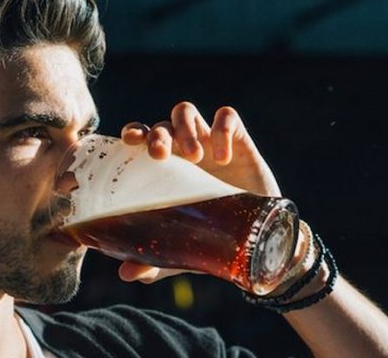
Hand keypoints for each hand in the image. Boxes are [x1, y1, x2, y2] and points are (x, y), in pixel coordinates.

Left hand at [117, 102, 281, 282]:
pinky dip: (223, 129)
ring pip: (185, 112)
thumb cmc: (215, 239)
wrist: (262, 241)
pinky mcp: (239, 139)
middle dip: (157, 134)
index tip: (129, 143)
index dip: (133, 133)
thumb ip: (154, 262)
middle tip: (160, 156)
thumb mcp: (183, 252)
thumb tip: (126, 274)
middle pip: (160, 124)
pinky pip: (227, 116)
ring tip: (197, 157)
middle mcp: (182, 152)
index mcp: (163, 170)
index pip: (140, 139)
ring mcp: (209, 142)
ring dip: (185, 128)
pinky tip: (224, 157)